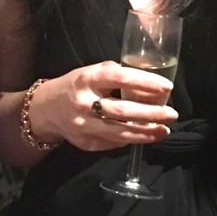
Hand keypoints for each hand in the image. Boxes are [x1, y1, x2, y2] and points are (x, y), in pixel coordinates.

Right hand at [28, 60, 176, 151]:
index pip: (120, 78)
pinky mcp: (86, 143)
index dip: (146, 82)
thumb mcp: (88, 72)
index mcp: (87, 79)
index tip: (167, 87)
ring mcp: (84, 126)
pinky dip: (132, 139)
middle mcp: (84, 103)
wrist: (44, 110)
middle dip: (152, 113)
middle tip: (172, 113)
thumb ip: (112, 74)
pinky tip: (145, 136)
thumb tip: (146, 82)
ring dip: (146, 133)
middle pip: (123, 111)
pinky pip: (114, 143)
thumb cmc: (73, 86)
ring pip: (121, 132)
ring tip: (164, 130)